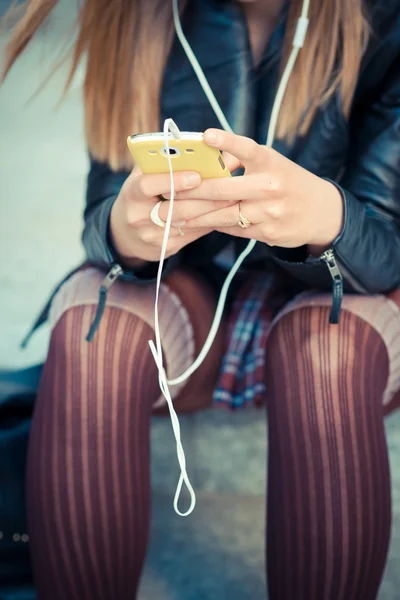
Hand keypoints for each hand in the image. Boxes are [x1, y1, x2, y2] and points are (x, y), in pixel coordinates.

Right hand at [110, 166, 221, 264]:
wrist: (125, 235)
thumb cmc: (141, 196)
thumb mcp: (144, 176)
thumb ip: (165, 161)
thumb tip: (203, 148)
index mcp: (131, 193)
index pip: (147, 185)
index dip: (172, 180)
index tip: (196, 176)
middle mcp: (137, 216)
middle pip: (174, 208)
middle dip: (202, 198)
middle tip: (226, 187)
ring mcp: (151, 236)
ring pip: (186, 223)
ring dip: (210, 211)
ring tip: (231, 199)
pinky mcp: (164, 248)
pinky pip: (191, 235)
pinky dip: (208, 223)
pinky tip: (222, 214)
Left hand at [161, 129, 343, 249]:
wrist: (321, 212)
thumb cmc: (289, 181)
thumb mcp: (273, 164)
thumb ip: (242, 163)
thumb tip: (206, 160)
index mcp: (271, 162)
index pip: (247, 149)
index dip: (227, 142)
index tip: (206, 135)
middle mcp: (270, 186)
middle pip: (222, 190)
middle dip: (190, 193)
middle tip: (166, 193)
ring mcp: (269, 212)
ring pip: (223, 215)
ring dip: (193, 216)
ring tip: (170, 215)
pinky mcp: (267, 233)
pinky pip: (232, 229)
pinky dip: (212, 225)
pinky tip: (193, 225)